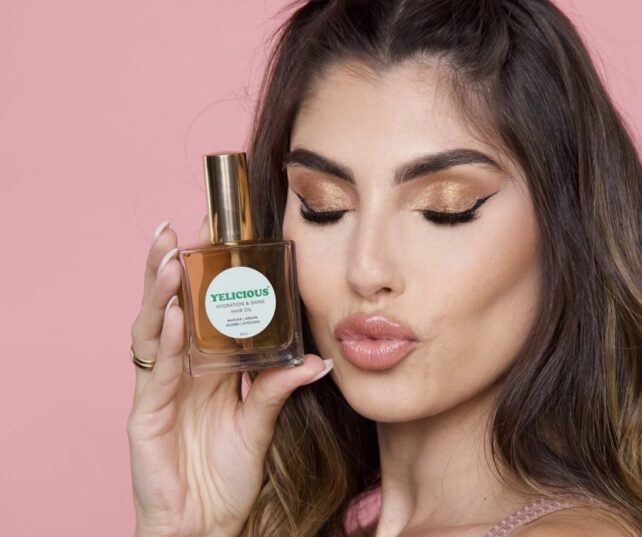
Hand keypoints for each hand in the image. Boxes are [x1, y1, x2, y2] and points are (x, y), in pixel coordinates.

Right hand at [127, 215, 331, 536]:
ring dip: (160, 294)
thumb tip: (318, 360)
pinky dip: (165, 342)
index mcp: (206, 368)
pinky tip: (172, 316)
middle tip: (178, 229)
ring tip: (168, 257)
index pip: (202, 311)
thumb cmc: (227, 477)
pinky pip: (156, 373)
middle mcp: (179, 371)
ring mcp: (159, 391)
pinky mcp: (145, 417)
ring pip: (153, 332)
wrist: (206, 526)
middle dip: (171, 269)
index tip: (217, 235)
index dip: (205, 275)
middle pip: (170, 310)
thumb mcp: (259, 424)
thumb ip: (277, 389)